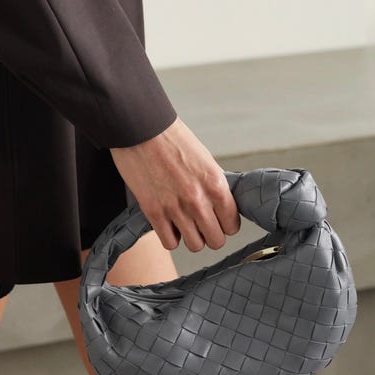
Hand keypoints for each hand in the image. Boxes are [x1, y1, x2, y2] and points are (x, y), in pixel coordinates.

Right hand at [109, 116, 240, 251]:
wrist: (142, 128)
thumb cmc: (172, 139)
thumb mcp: (205, 159)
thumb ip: (213, 184)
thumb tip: (220, 204)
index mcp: (215, 184)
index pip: (232, 225)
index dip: (226, 224)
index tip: (218, 219)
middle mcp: (199, 200)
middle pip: (216, 240)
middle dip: (210, 234)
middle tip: (202, 224)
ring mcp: (175, 208)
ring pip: (195, 245)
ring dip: (191, 237)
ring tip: (185, 223)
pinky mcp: (153, 212)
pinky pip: (170, 242)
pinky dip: (171, 237)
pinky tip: (169, 223)